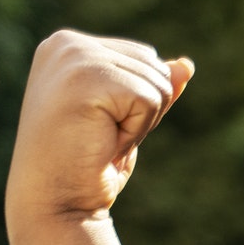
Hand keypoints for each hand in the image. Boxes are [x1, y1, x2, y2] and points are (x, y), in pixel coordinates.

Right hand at [5, 30, 194, 222]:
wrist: (56, 201)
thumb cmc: (87, 162)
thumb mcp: (126, 117)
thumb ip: (151, 85)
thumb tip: (187, 66)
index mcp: (67, 45)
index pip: (143, 56)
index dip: (136, 100)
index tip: (98, 123)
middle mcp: (66, 44)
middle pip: (154, 65)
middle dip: (141, 110)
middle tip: (100, 134)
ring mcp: (74, 58)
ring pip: (157, 83)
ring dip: (139, 122)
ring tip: (99, 138)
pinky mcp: (87, 79)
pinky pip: (150, 100)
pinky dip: (136, 130)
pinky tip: (102, 141)